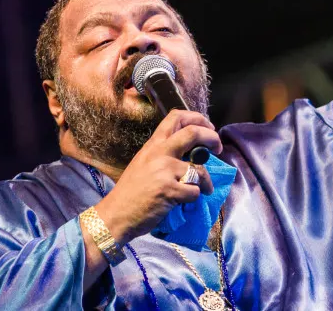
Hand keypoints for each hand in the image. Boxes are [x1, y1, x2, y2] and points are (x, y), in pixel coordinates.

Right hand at [94, 110, 223, 244]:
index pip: (176, 117)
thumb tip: (192, 153)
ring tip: (204, 188)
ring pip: (199, 169)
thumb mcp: (144, 164)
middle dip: (212, 138)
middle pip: (193, 133)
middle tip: (218, 148)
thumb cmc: (130, 192)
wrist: (114, 215)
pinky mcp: (169, 190)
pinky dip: (194, 198)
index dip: (197, 118)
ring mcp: (164, 171)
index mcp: (153, 145)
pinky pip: (195, 191)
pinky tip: (185, 202)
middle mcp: (159, 153)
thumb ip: (164, 154)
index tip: (208, 126)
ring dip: (206, 181)